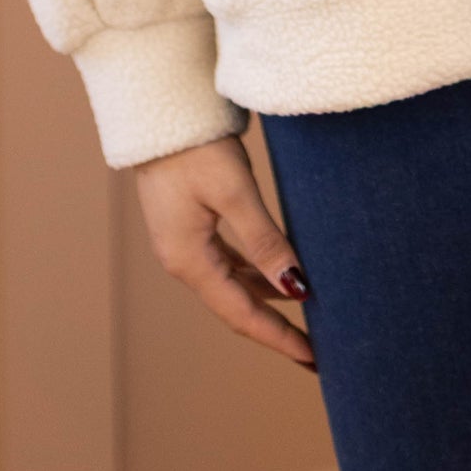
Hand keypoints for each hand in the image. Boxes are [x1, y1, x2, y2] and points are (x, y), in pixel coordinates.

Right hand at [133, 133, 316, 370]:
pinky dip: (252, 276)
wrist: (156, 111)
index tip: (313, 358)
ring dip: (265, 303)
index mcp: (188, 260)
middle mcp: (181, 260)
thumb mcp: (235, 192)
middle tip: (314, 350)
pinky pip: (224, 264)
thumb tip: (297, 289)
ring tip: (303, 317)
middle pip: (235, 307)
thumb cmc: (195, 147)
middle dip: (274, 329)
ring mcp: (182, 244)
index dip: (278, 337)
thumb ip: (265, 242)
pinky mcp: (187, 225)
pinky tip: (275, 275)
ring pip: (231, 286)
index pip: (242, 314)